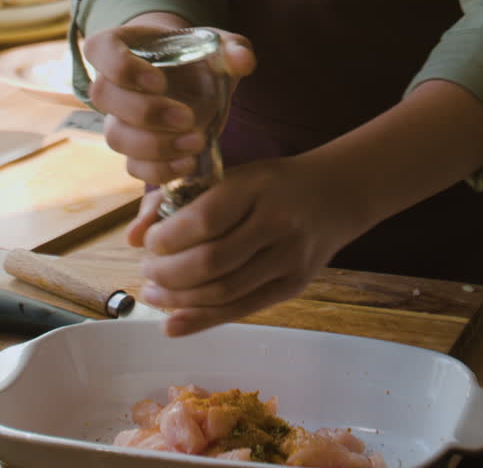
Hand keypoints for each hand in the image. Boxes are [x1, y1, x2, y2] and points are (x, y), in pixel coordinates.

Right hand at [84, 13, 254, 183]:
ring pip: (116, 137)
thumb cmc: (197, 55)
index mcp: (122, 45)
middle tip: (187, 117)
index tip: (159, 81)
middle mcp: (111, 81)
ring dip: (154, 146)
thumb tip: (242, 60)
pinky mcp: (133, 149)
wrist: (196, 79)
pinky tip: (190, 164)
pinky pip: (132, 166)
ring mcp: (118, 118)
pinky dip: (159, 170)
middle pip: (104, 96)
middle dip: (146, 112)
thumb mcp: (218, 44)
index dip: (122, 67)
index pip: (99, 49)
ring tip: (196, 142)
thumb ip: (233, 48)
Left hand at [130, 153, 363, 335]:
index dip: (167, 238)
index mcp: (257, 186)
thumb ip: (177, 199)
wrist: (334, 195)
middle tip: (147, 271)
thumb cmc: (271, 183)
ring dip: (179, 300)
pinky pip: (241, 310)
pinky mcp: (292, 286)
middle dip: (168, 273)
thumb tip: (131, 237)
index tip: (148, 243)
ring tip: (154, 293)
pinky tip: (172, 323)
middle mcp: (276, 223)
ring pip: (224, 292)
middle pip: (211, 262)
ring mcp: (288, 258)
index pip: (205, 219)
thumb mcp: (231, 176)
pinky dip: (201, 321)